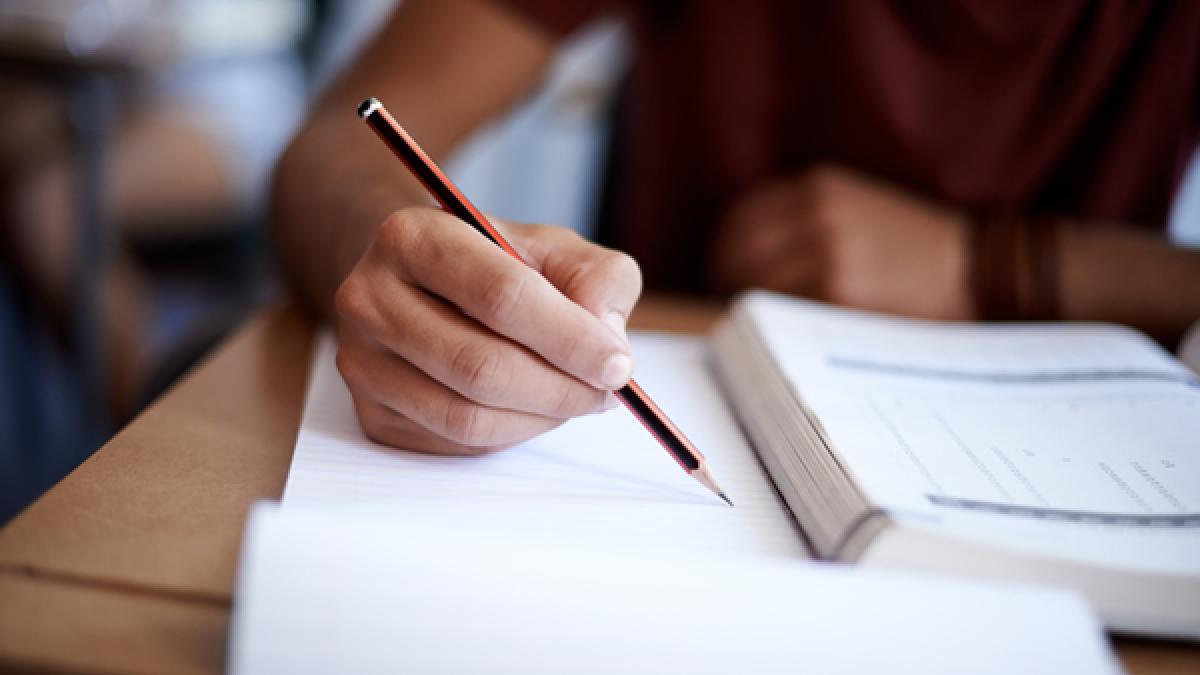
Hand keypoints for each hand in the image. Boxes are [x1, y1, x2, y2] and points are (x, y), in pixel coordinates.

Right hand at [334, 207, 641, 454]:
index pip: (500, 295)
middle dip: (560, 388)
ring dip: (540, 418)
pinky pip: (455, 442)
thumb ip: (597, 278)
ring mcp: (362, 360)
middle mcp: (369, 296)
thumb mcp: (555, 249)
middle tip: (607, 392)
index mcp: (413, 236)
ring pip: (467, 415)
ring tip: (576, 398)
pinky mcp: (372, 413)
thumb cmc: (497, 265)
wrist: (425, 285)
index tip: (618, 365)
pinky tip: (532, 407)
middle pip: (480, 365)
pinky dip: (511, 433)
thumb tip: (606, 339)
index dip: (569, 338)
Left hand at [710, 165, 972, 319]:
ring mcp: (826, 253)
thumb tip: (738, 255)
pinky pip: (781, 310)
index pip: (738, 219)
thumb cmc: (914, 248)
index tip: (724, 274)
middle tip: (732, 307)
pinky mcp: (837, 292)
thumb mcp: (857, 206)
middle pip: (736, 252)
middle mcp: (817, 213)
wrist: (975, 270)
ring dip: (747, 307)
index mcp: (818, 186)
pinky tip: (784, 334)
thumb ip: (802, 219)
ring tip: (757, 325)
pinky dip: (773, 324)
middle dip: (727, 281)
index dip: (724, 251)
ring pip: (753, 284)